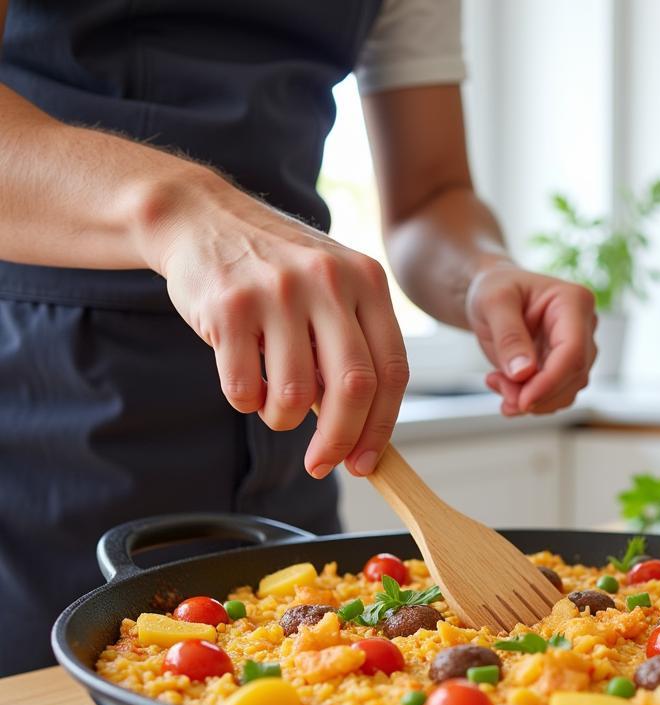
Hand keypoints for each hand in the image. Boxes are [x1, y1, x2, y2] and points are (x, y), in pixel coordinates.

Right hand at [143, 171, 408, 478]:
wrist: (201, 217)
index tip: (366, 462)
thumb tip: (364, 435)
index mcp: (367, 281)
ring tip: (273, 404)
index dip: (381, 427)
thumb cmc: (276, 270)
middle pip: (353, 388)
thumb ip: (353, 348)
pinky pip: (244, 387)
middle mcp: (329, 282)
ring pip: (295, 395)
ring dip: (282, 419)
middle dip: (338, 440)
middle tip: (321, 464)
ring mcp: (278, 291)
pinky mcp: (229, 306)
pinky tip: (244, 380)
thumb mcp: (332, 289)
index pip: (392, 371)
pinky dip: (245, 401)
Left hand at [465, 263, 596, 415]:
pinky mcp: (564, 369)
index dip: (550, 382)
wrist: (494, 298)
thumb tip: (523, 373)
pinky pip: (554, 397)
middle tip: (496, 385)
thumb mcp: (493, 302)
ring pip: (566, 393)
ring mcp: (577, 350)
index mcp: (574, 301)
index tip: (522, 401)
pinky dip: (528, 401)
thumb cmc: (495, 288)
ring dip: (530, 400)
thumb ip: (508, 336)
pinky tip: (505, 386)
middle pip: (573, 376)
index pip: (573, 351)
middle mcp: (583, 327)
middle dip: (535, 393)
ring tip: (496, 381)